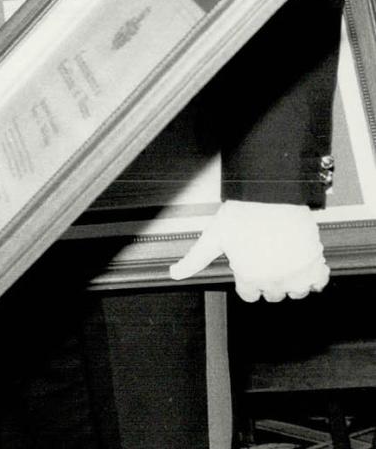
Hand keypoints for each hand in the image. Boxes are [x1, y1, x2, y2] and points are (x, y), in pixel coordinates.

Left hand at [168, 200, 328, 301]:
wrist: (270, 197)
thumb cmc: (241, 214)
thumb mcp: (213, 237)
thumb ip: (195, 260)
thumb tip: (174, 273)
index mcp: (248, 277)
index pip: (249, 295)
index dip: (248, 281)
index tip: (249, 268)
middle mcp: (273, 281)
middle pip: (272, 294)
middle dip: (268, 280)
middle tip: (266, 260)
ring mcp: (296, 274)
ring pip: (296, 291)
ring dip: (291, 281)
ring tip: (285, 261)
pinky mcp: (315, 264)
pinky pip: (319, 282)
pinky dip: (314, 276)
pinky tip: (305, 263)